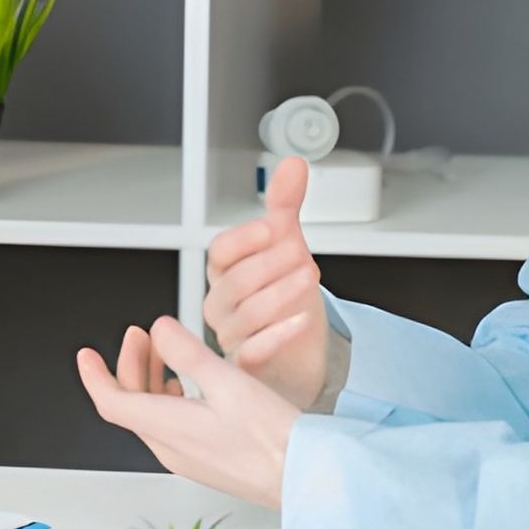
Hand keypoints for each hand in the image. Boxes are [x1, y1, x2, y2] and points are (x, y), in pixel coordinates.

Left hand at [78, 316, 297, 508]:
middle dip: (129, 364)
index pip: (111, 401)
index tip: (85, 355)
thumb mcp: (227, 382)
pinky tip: (186, 384)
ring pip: (150, 413)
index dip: (94, 375)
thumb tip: (161, 330)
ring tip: (162, 351)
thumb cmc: (272, 440)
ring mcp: (186, 456)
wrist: (301, 476)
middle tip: (137, 336)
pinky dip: (167, 397)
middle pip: (130, 403)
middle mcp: (171, 447)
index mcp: (168, 428)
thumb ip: (189, 352)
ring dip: (149, 379)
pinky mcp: (203, 459)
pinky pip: (169, 425)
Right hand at [203, 156, 329, 409]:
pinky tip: (301, 320)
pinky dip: (278, 335)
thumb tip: (293, 163)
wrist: (300, 351)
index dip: (243, 240)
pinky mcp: (247, 365)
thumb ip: (284, 205)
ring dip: (280, 294)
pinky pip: (253, 351)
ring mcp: (232, 336)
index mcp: (225, 271)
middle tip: (301, 254)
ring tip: (308, 279)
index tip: (270, 229)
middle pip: (235, 281)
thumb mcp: (286, 245)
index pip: (220, 251)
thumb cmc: (285, 296)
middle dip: (271, 264)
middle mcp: (222, 303)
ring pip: (246, 314)